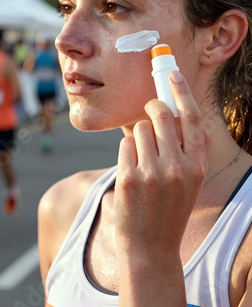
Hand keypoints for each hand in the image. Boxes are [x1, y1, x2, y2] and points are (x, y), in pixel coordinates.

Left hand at [114, 70, 210, 260]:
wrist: (150, 248)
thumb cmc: (168, 209)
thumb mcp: (189, 182)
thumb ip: (187, 149)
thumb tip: (176, 111)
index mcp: (197, 165)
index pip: (192, 118)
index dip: (182, 92)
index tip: (172, 74)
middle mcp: (179, 167)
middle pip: (162, 115)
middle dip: (152, 107)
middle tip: (148, 110)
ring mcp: (154, 172)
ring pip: (140, 128)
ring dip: (138, 136)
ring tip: (141, 158)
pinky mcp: (131, 177)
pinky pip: (125, 145)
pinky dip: (126, 152)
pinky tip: (131, 172)